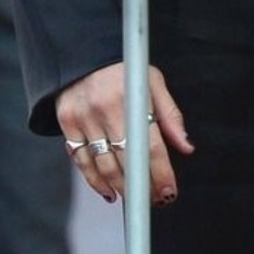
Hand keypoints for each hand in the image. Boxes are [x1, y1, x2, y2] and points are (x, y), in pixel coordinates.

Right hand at [56, 62, 192, 205]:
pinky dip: (95, 182)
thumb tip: (186, 147)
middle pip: (126, 161)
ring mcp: (84, 118)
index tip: (169, 192)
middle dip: (143, 186)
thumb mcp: (152, 81)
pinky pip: (81, 161)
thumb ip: (170, 115)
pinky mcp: (67, 124)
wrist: (83, 53)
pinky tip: (109, 192)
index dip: (161, 173)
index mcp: (132, 96)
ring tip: (134, 198)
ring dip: (121, 188)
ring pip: (104, 166)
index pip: (150, 145)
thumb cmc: (124, 69)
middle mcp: (106, 109)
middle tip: (154, 199)